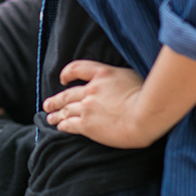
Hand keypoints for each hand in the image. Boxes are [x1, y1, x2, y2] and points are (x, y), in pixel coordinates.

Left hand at [43, 59, 157, 148]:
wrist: (144, 115)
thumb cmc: (147, 96)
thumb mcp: (132, 76)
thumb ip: (118, 77)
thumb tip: (117, 79)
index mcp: (102, 74)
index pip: (77, 68)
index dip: (67, 73)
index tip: (63, 79)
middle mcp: (90, 90)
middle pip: (67, 94)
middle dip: (56, 100)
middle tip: (47, 104)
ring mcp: (86, 107)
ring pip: (65, 110)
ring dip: (55, 114)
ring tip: (50, 117)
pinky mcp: (87, 125)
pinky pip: (69, 125)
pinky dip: (62, 125)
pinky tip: (60, 127)